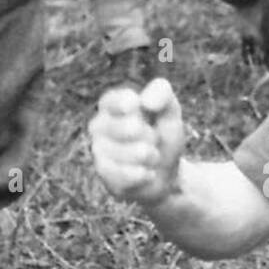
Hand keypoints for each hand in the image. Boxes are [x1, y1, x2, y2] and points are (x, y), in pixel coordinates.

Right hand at [88, 78, 184, 206]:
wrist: (164, 174)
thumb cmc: (163, 137)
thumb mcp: (170, 112)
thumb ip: (162, 94)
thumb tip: (144, 101)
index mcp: (111, 105)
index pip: (112, 101)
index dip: (126, 103)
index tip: (136, 105)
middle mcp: (99, 126)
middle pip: (131, 127)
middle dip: (151, 135)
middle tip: (152, 138)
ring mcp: (99, 150)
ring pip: (133, 153)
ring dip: (151, 156)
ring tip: (151, 155)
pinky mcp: (105, 174)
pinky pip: (128, 173)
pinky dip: (145, 174)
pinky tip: (147, 172)